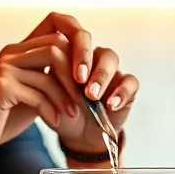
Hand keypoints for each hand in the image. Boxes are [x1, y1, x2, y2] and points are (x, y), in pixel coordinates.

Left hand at [25, 12, 138, 154]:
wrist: (76, 135)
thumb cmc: (60, 110)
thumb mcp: (48, 93)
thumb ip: (47, 75)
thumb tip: (43, 56)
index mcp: (74, 55)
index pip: (76, 38)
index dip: (70, 46)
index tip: (58, 63)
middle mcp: (94, 59)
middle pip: (94, 46)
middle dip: (86, 60)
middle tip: (78, 79)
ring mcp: (112, 72)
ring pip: (112, 59)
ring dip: (101, 76)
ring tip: (91, 95)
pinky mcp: (127, 88)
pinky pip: (131, 82)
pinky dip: (122, 92)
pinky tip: (111, 105)